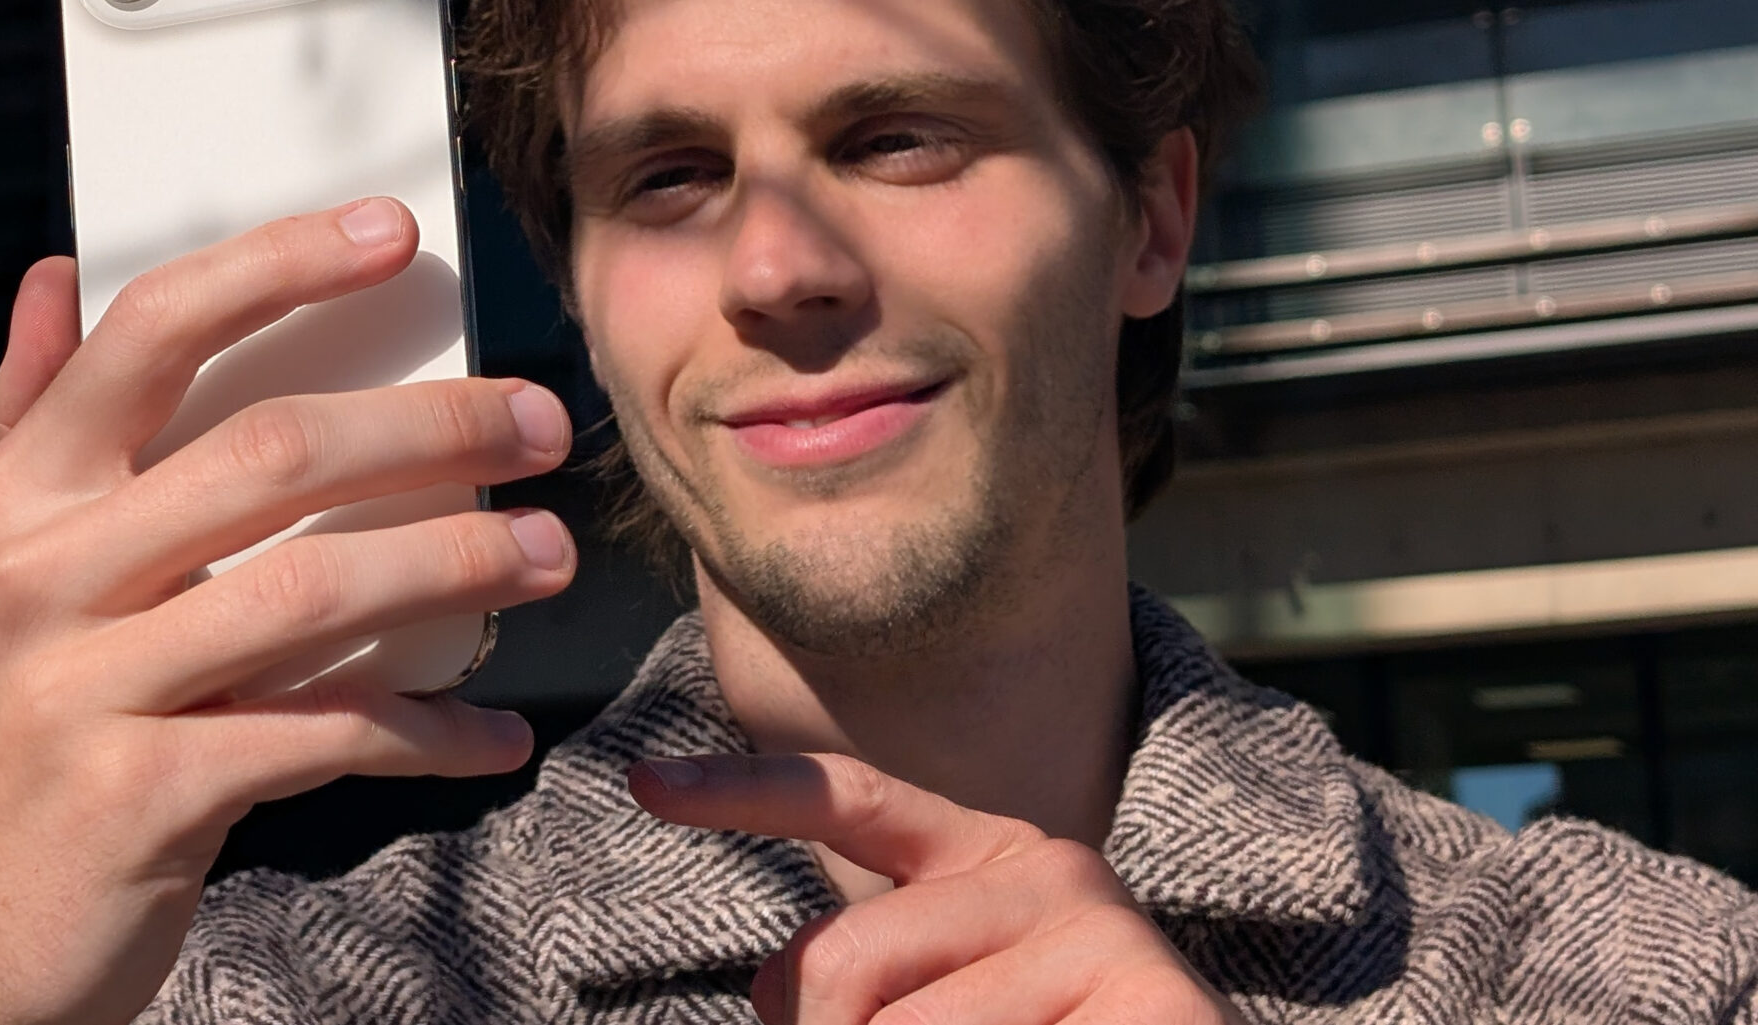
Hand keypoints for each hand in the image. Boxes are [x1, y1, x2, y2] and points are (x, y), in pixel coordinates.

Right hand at [0, 198, 576, 1024]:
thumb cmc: (22, 742)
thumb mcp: (4, 576)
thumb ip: (31, 421)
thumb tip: (51, 271)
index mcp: (16, 497)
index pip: (152, 333)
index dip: (279, 264)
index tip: (395, 230)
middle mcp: (37, 573)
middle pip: (274, 452)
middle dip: (434, 427)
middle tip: (541, 425)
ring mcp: (85, 687)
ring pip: (318, 589)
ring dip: (461, 563)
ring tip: (548, 555)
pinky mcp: (143, 796)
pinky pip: (327, 735)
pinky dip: (430, 733)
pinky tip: (492, 734)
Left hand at [628, 754, 1247, 1024]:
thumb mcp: (934, 1018)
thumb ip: (859, 988)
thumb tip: (774, 990)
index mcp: (986, 861)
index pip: (850, 800)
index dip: (740, 794)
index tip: (643, 785)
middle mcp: (1044, 866)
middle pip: (836, 964)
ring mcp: (1098, 925)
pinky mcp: (1141, 987)